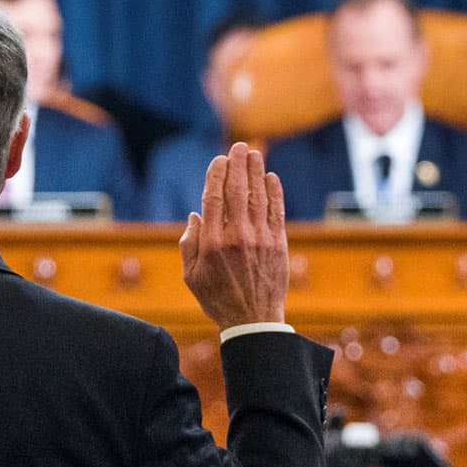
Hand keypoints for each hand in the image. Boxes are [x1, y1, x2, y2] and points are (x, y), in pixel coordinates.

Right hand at [179, 144, 287, 329]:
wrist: (253, 320)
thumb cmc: (218, 298)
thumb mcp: (191, 275)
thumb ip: (189, 243)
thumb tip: (196, 214)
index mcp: (211, 242)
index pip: (213, 198)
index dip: (216, 174)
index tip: (218, 160)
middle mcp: (236, 236)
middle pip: (237, 190)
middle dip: (237, 165)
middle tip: (239, 147)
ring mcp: (259, 239)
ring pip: (258, 196)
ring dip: (256, 172)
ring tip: (254, 153)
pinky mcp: (278, 244)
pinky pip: (277, 211)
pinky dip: (275, 192)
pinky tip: (272, 177)